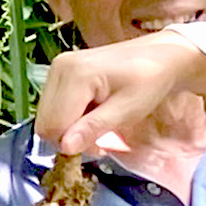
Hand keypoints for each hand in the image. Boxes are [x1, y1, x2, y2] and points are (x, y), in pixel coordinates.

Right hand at [30, 34, 205, 158]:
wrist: (159, 57)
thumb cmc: (149, 82)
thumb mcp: (126, 110)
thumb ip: (93, 128)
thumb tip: (65, 147)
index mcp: (75, 74)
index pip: (53, 126)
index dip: (72, 145)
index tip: (100, 148)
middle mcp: (59, 67)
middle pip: (45, 124)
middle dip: (69, 139)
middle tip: (100, 140)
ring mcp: (57, 68)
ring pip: (47, 118)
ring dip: (70, 131)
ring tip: (97, 126)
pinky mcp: (59, 72)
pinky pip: (53, 108)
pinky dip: (69, 119)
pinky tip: (91, 114)